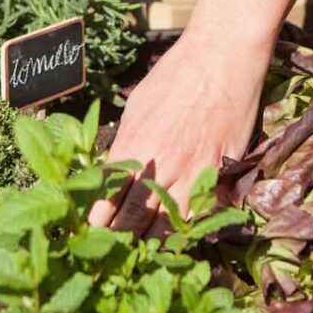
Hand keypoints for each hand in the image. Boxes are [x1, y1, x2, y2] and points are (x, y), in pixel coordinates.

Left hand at [88, 25, 271, 236]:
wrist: (223, 54)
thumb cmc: (177, 74)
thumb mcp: (138, 105)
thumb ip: (126, 141)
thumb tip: (114, 169)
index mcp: (134, 143)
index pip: (107, 195)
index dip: (97, 220)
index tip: (89, 235)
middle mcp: (160, 163)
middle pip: (133, 216)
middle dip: (119, 239)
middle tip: (109, 256)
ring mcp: (193, 170)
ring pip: (166, 223)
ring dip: (150, 242)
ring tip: (139, 257)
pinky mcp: (220, 171)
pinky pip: (200, 212)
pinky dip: (186, 229)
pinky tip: (178, 241)